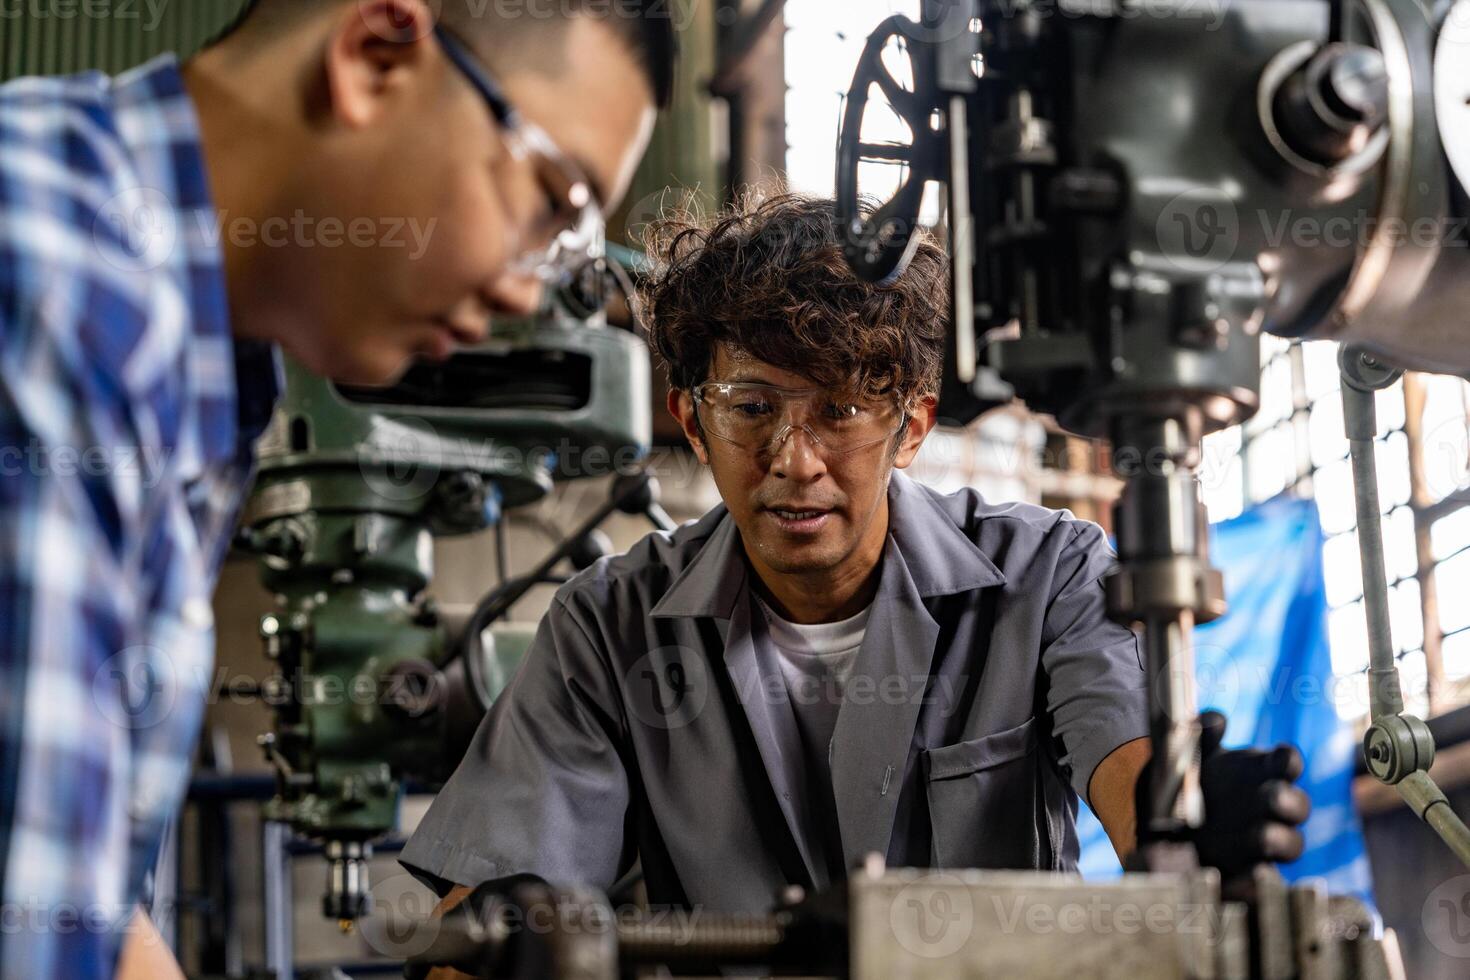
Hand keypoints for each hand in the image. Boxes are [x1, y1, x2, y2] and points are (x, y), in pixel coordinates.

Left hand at [1191, 710, 1311, 878]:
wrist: (1158, 824)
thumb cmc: (1187, 782)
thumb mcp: (1186, 755)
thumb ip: (1200, 734)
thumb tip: (1218, 720)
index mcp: (1261, 773)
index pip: (1287, 763)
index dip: (1288, 760)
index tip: (1281, 757)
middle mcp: (1269, 808)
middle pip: (1298, 805)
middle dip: (1288, 801)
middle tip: (1271, 797)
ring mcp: (1263, 842)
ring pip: (1290, 843)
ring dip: (1279, 839)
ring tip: (1261, 836)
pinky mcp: (1247, 873)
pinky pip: (1262, 881)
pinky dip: (1256, 880)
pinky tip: (1243, 876)